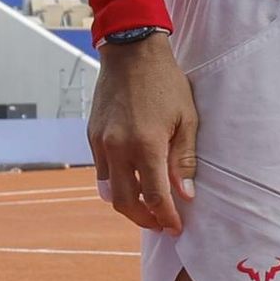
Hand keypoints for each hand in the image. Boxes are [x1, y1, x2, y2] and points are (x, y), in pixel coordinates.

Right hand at [88, 34, 198, 234]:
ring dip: (127, 205)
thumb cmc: (166, 83)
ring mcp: (101, 143)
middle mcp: (118, 148)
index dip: (166, 217)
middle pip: (125, 203)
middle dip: (144, 219)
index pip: (154, 197)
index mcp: (145, 145)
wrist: (131, 52)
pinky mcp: (93, 136)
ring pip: (108, 190)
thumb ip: (184, 160)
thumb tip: (185, 195)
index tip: (176, 228)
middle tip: (161, 224)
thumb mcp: (186, 119)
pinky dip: (115, 184)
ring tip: (147, 208)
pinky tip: (132, 183)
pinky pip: (101, 171)